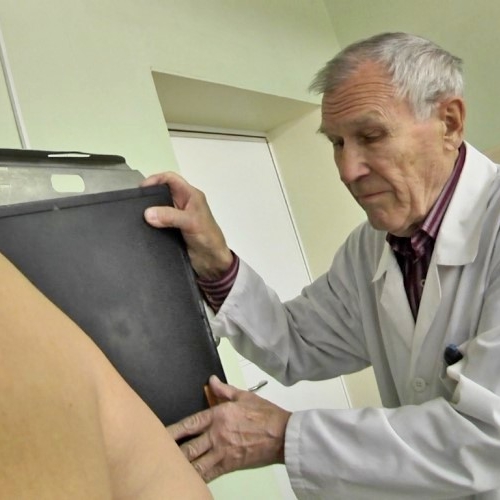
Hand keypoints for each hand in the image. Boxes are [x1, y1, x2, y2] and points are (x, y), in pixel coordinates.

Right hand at [141, 172, 232, 279]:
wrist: (212, 262)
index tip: (141, 188)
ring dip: (148, 211)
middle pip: (162, 192)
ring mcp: (176, 217)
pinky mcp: (171, 230)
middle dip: (149, 195)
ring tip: (134, 215)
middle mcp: (182, 204)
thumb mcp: (191, 222)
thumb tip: (147, 213)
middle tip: (134, 203)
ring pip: (158, 208)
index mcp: (190, 195)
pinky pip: (157, 223)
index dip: (156, 179)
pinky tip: (141, 228)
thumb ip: (170, 216)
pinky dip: (149, 224)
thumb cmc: (208, 237)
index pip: (171, 179)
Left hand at [168, 375, 291, 481]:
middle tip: (155, 455)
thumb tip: (211, 380)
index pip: (189, 424)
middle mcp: (217, 435)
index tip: (158, 433)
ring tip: (166, 469)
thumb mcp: (244, 396)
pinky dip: (196, 478)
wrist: (283, 435)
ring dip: (181, 467)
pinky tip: (187, 479)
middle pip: (187, 448)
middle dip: (170, 452)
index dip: (172, 430)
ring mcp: (222, 452)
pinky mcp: (230, 466)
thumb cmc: (265, 414)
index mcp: (219, 415)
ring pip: (195, 464)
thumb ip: (224, 390)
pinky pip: (208, 475)